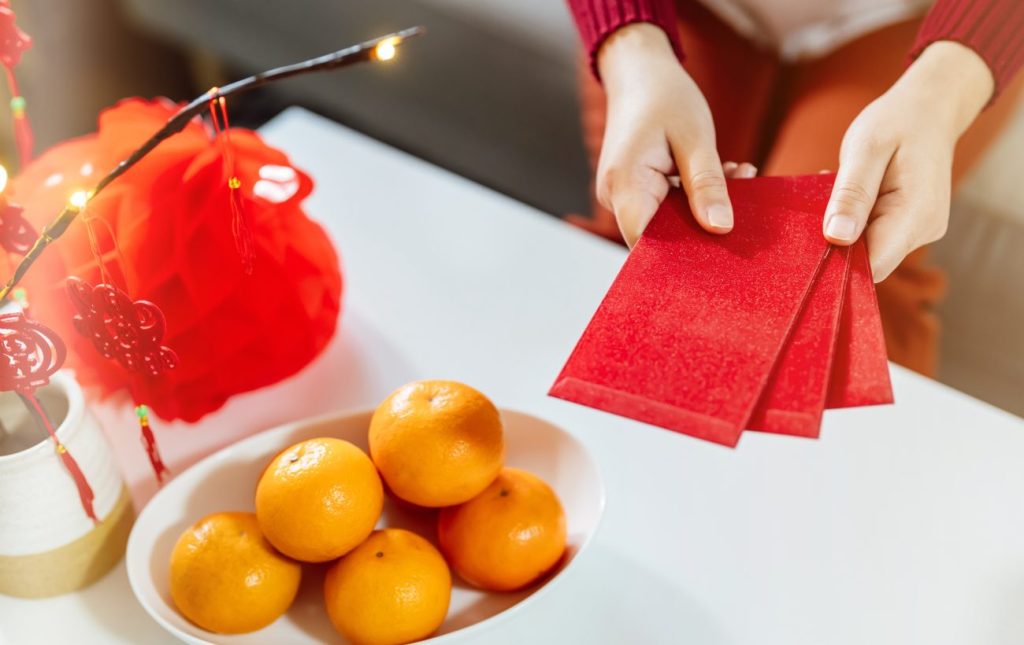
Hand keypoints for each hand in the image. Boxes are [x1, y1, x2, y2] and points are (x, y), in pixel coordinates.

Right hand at [596, 24, 745, 246]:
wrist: (638, 71)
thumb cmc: (664, 96)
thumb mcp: (696, 137)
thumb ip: (707, 185)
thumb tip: (720, 229)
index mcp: (625, 185)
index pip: (644, 243)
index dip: (679, 255)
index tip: (721, 245)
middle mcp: (617, 197)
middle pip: (660, 236)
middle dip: (704, 224)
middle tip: (745, 191)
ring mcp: (625, 195)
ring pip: (668, 221)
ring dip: (705, 204)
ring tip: (738, 172)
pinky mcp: (637, 191)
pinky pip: (668, 206)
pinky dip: (696, 194)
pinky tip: (724, 171)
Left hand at [822, 41, 994, 280]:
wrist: (930, 109)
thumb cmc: (897, 121)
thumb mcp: (866, 149)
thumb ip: (851, 194)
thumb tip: (836, 237)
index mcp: (916, 214)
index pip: (872, 266)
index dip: (837, 264)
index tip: (808, 243)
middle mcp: (923, 231)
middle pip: (868, 263)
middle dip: (836, 245)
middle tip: (816, 208)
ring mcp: (919, 231)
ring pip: (868, 250)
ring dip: (843, 230)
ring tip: (836, 193)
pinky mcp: (909, 227)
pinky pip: (874, 237)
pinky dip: (854, 222)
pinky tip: (848, 197)